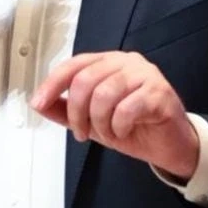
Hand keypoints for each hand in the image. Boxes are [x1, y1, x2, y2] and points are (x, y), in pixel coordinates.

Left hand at [31, 51, 199, 179]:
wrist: (169, 145)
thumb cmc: (134, 127)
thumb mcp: (91, 120)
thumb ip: (66, 111)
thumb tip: (40, 105)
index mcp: (107, 63)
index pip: (72, 66)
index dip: (52, 84)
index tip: (38, 103)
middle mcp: (125, 62)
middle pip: (85, 80)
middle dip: (77, 113)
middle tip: (81, 132)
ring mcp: (144, 75)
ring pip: (104, 94)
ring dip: (99, 122)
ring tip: (107, 133)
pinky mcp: (159, 92)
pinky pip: (127, 108)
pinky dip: (119, 126)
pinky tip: (124, 131)